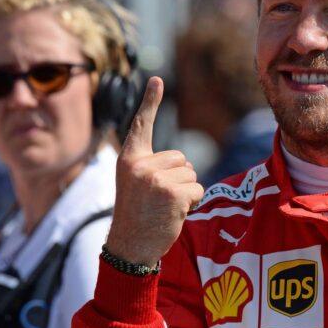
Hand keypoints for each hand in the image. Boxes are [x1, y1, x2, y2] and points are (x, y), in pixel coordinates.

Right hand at [106, 76, 203, 266]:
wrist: (130, 247)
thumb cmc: (137, 215)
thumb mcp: (136, 184)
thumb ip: (152, 167)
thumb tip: (183, 163)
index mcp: (129, 159)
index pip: (142, 125)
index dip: (150, 101)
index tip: (157, 79)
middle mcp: (140, 164)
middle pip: (181, 158)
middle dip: (179, 178)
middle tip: (159, 199)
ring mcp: (156, 178)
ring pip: (192, 174)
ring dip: (186, 191)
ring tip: (164, 207)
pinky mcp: (173, 193)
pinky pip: (198, 189)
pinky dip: (192, 202)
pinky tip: (173, 213)